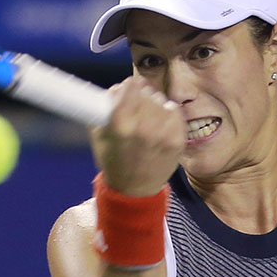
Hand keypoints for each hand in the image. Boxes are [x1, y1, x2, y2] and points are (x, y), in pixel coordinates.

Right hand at [90, 76, 185, 195]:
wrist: (135, 190)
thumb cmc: (114, 161)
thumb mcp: (99, 134)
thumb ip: (104, 107)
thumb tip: (118, 88)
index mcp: (120, 125)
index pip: (130, 86)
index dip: (127, 88)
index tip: (127, 92)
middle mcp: (143, 128)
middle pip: (145, 92)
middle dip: (139, 98)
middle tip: (135, 110)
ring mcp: (163, 135)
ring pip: (160, 101)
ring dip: (153, 106)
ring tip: (147, 121)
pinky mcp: (177, 140)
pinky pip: (173, 111)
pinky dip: (167, 114)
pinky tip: (159, 126)